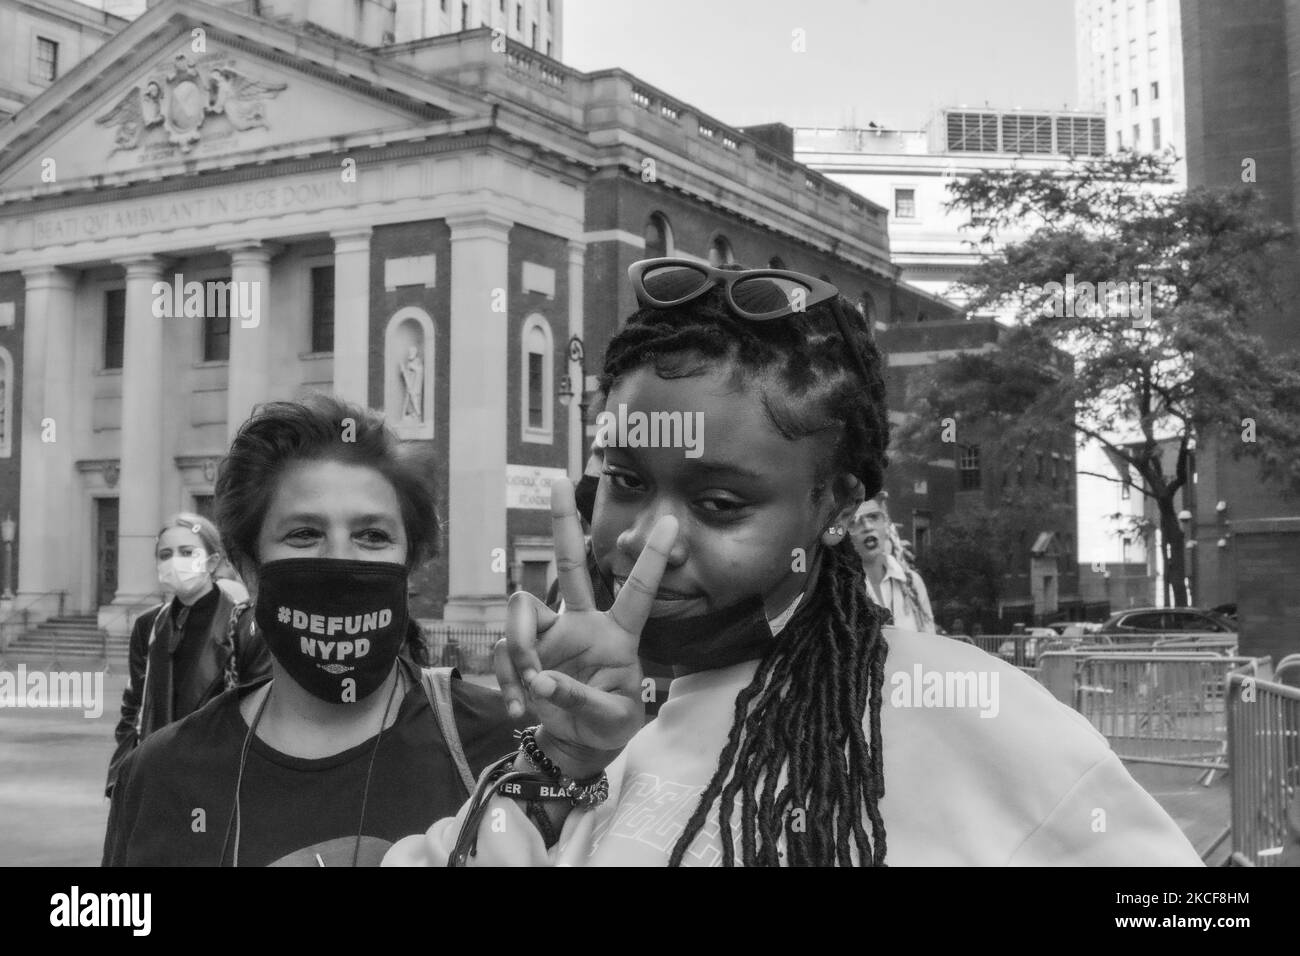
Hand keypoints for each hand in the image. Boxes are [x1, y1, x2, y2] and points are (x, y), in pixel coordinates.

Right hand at [495, 477, 676, 777]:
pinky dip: (506, 680)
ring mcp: (550, 634)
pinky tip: (519, 706)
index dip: (653, 558)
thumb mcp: (611, 721)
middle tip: (559, 481)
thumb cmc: (608, 727)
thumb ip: (580, 700)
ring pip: (521, 608)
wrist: (577, 746)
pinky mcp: (524, 652)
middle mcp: (583, 623)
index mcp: (618, 635)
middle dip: (562, 524)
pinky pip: (504, 652)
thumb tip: (540, 680)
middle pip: (570, 566)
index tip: (671, 520)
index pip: (638, 591)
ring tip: (531, 689)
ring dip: (520, 648)